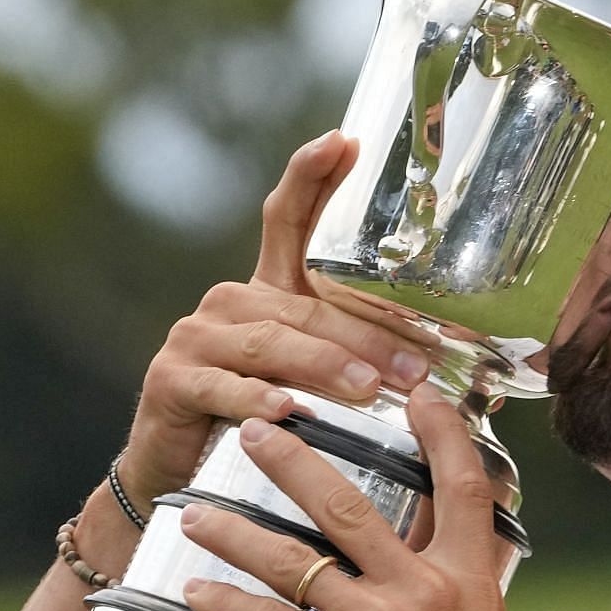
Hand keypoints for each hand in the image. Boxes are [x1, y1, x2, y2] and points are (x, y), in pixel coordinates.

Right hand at [114, 131, 434, 511]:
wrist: (178, 468)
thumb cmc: (259, 422)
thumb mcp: (309, 382)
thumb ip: (352, 360)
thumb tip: (436, 368)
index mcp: (266, 292)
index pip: (288, 221)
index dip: (312, 178)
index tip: (342, 143)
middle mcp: (230, 303)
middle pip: (304, 304)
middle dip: (365, 334)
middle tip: (416, 364)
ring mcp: (197, 337)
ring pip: (272, 343)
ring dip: (325, 365)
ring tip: (368, 389)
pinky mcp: (173, 380)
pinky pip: (223, 385)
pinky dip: (257, 398)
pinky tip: (286, 410)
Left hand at [175, 384, 531, 610]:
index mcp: (470, 586)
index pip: (463, 487)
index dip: (442, 433)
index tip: (420, 396)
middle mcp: (421, 591)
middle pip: (349, 503)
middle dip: (295, 458)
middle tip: (258, 427)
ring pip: (293, 556)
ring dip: (238, 529)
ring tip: (198, 512)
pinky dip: (226, 602)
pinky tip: (197, 591)